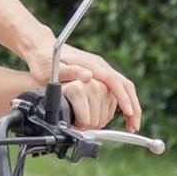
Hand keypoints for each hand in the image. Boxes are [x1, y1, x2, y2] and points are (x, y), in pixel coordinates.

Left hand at [19, 31, 141, 132]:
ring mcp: (101, 70)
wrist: (41, 48)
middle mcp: (101, 67)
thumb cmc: (45, 60)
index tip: (128, 113)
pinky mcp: (99, 75)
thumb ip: (70, 72)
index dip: (123, 98)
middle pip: (125, 86)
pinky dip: (122, 103)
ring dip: (130, 107)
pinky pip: (116, 90)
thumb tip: (89, 77)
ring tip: (131, 125)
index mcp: (93, 65)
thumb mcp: (53, 69)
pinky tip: (122, 116)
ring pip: (123, 89)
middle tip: (134, 126)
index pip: (114, 82)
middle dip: (133, 107)